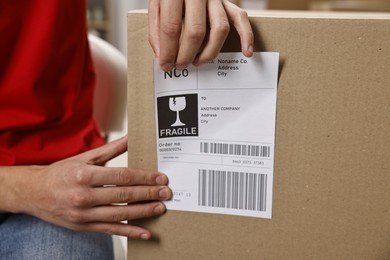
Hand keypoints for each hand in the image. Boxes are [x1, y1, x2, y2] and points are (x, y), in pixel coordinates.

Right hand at [10, 137, 171, 239]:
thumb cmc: (60, 173)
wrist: (33, 193)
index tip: (159, 178)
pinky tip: (145, 232)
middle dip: (147, 194)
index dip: (143, 177)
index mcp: (84, 174)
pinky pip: (110, 230)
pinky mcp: (83, 226)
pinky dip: (129, 232)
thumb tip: (131, 137)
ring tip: (160, 208)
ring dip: (142, 212)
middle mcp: (83, 195)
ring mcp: (83, 214)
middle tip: (166, 192)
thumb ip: (111, 149)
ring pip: (119, 214)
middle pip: (122, 195)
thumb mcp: (84, 157)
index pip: (121, 176)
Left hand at [149, 0, 253, 70]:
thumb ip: (157, 29)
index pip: (171, 26)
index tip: (165, 65)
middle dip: (187, 55)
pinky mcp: (227, 2)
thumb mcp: (156, 5)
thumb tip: (162, 56)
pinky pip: (240, 18)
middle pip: (196, 31)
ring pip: (219, 29)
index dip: (168, 51)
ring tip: (197, 62)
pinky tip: (246, 52)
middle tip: (180, 65)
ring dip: (208, 52)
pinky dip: (246, 37)